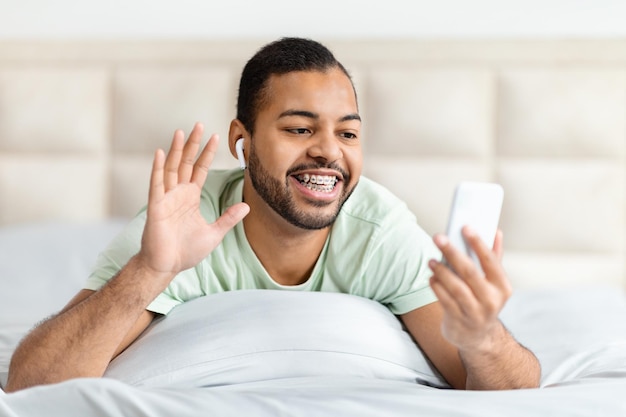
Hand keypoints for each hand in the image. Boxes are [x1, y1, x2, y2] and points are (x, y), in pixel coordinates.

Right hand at [137, 122, 249, 279]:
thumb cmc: (186, 251)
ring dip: (176, 150)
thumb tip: (246, 206)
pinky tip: (160, 153)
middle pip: (186, 163)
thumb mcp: (215, 233)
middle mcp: (178, 194)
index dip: (207, 153)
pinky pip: (156, 184)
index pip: (200, 170)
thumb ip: (229, 218)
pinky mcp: (156, 206)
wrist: (168, 266)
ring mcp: (166, 198)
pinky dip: (158, 168)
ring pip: (171, 168)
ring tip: (181, 132)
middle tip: (199, 125)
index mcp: (190, 198)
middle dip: (193, 144)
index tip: (215, 137)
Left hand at [428, 226, 510, 351]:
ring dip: (441, 271)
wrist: (478, 337)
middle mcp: (491, 300)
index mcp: (502, 287)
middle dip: (452, 252)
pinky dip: (437, 287)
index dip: (477, 243)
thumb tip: (496, 232)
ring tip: (432, 260)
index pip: (490, 260)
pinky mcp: (458, 320)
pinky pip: (445, 300)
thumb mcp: (493, 283)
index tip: (465, 227)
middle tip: (438, 237)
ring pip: (455, 287)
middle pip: (469, 272)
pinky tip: (431, 277)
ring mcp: (474, 312)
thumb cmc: (484, 301)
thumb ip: (494, 257)